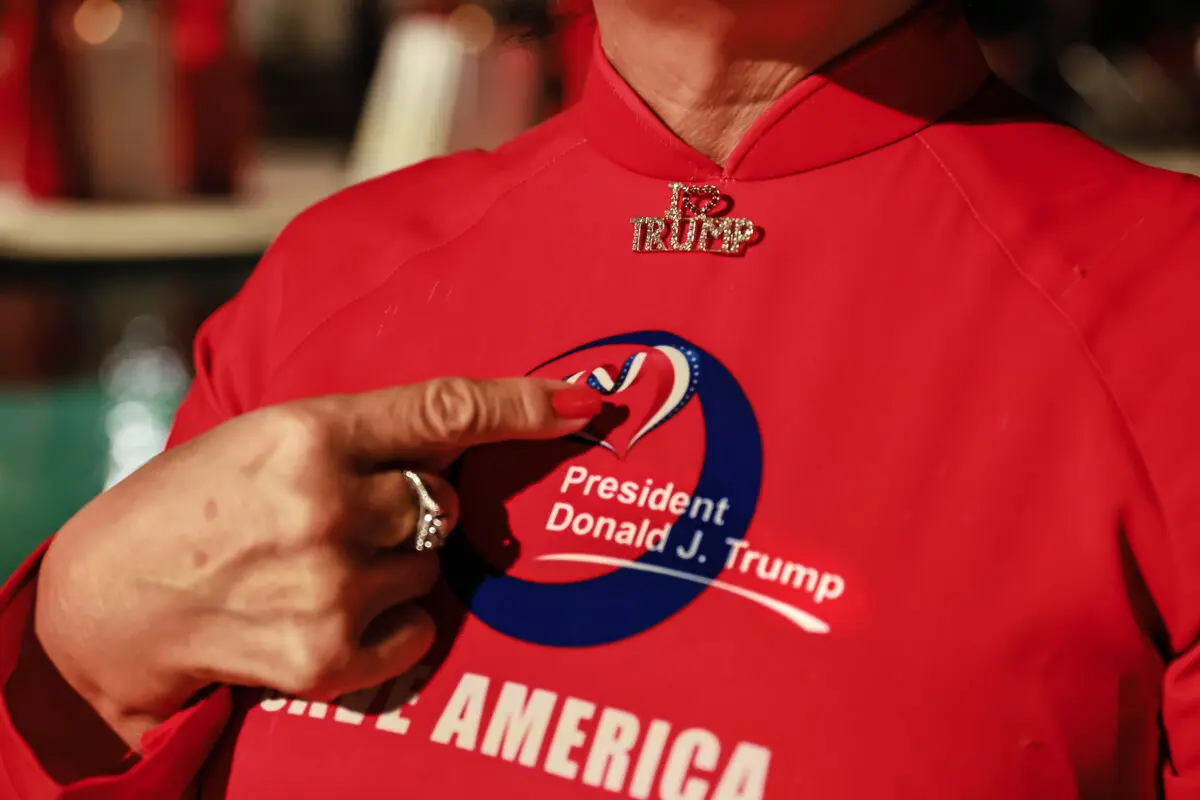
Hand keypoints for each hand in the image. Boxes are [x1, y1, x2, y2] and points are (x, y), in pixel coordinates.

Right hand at [33, 378, 602, 747]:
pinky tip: (331, 611)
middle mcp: (323, 506)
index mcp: (306, 433)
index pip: (442, 409)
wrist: (114, 601)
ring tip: (318, 566)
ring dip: (397, 566)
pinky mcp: (329, 655)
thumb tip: (466, 438)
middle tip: (344, 516)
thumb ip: (364, 435)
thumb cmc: (196, 504)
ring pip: (433, 566)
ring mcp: (329, 586)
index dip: (520, 404)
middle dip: (415, 507)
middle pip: (447, 501)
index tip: (579, 403)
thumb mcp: (266, 437)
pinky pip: (422, 628)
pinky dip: (395, 623)